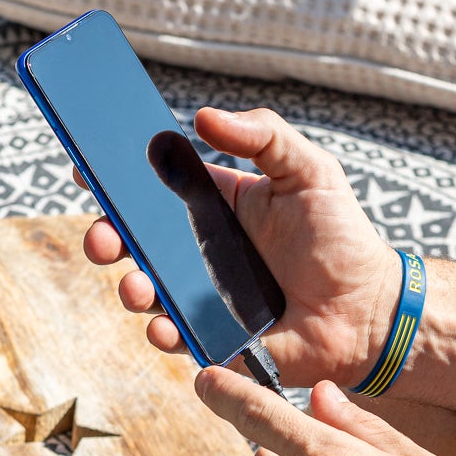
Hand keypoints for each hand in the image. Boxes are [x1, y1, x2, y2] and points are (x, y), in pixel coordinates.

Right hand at [81, 107, 403, 387]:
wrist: (370, 309)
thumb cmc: (342, 237)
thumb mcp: (310, 169)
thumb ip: (263, 135)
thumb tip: (202, 115)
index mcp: (213, 205)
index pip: (152, 187)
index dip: (115, 177)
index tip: (86, 166)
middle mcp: (198, 251)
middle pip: (134, 241)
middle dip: (107, 236)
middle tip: (105, 235)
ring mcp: (202, 297)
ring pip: (145, 291)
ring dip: (129, 288)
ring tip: (137, 286)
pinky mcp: (215, 339)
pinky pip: (177, 338)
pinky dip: (163, 333)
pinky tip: (165, 326)